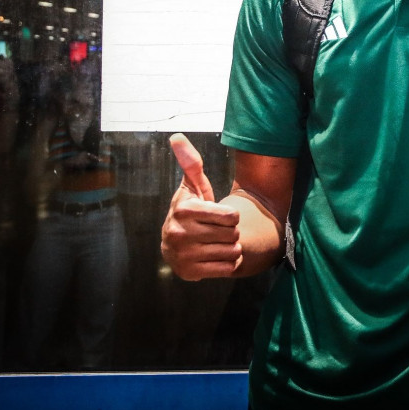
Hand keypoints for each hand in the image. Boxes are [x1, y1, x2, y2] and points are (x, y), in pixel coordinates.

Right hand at [160, 133, 241, 279]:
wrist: (176, 244)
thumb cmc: (191, 211)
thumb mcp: (192, 187)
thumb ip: (190, 163)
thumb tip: (176, 136)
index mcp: (184, 210)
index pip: (230, 215)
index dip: (231, 216)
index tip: (222, 215)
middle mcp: (179, 233)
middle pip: (232, 234)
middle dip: (231, 232)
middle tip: (219, 230)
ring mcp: (183, 255)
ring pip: (231, 251)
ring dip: (231, 247)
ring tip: (219, 243)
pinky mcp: (189, 273)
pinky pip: (227, 268)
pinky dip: (228, 263)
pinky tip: (217, 256)